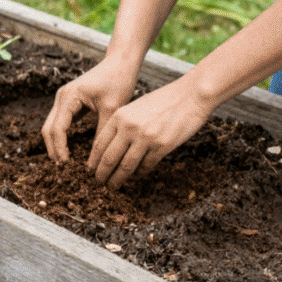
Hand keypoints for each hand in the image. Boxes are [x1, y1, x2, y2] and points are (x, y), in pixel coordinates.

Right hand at [42, 58, 139, 162]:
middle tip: (61, 168)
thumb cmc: (118, 80)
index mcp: (69, 97)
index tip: (67, 165)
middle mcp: (61, 97)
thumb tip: (94, 158)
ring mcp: (63, 99)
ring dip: (55, 144)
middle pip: (48, 128)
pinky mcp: (69, 102)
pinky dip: (61, 136)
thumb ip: (101, 134)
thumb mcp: (112, 109)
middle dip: (53, 149)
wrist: (120, 62)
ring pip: (51, 126)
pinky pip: (60, 122)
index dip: (60, 148)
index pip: (57, 128)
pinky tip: (69, 149)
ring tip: (63, 161)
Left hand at [88, 77, 212, 188]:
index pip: (99, 144)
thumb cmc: (163, 101)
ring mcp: (145, 137)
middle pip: (109, 159)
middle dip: (102, 174)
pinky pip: (145, 166)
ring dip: (117, 179)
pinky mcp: (162, 146)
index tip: (91, 170)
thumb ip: (122, 125)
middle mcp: (129, 128)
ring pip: (125, 167)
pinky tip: (137, 175)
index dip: (93, 161)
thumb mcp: (135, 108)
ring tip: (113, 186)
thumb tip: (110, 148)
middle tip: (100, 183)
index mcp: (119, 116)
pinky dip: (139, 173)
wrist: (191, 95)